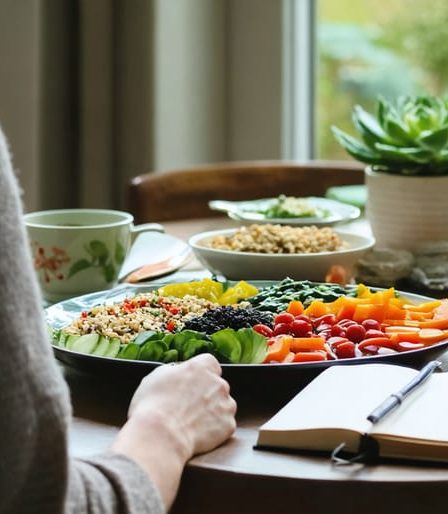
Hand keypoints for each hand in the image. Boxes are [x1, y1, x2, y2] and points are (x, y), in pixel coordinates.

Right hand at [112, 354, 236, 508]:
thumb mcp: (155, 378)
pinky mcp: (228, 426)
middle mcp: (218, 383)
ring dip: (212, 412)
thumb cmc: (152, 406)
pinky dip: (214, 430)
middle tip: (189, 408)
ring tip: (191, 423)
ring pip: (223, 405)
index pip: (209, 363)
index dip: (201, 374)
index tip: (193, 384)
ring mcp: (225, 404)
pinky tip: (198, 435)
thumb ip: (173, 371)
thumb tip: (177, 371)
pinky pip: (224, 425)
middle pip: (218, 385)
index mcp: (201, 367)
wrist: (159, 436)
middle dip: (207, 394)